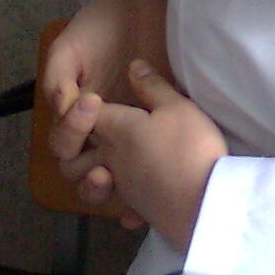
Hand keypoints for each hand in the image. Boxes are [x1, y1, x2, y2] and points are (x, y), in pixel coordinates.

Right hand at [42, 0, 173, 216]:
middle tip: (103, 166)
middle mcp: (100, 131)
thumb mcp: (70, 47)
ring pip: (113, 179)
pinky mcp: (160, 133)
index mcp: (76, 115)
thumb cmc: (100, 26)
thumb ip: (58, 77)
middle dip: (87, 175)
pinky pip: (149, 171)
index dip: (71, 134)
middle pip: (83, 172)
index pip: (64, 145)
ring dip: (108, 188)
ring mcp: (130, 135)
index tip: (92, 102)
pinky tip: (143, 199)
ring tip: (115, 180)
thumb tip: (62, 110)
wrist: (144, 8)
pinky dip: (142, 193)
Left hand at [48, 61, 227, 252]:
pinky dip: (122, 203)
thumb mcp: (177, 106)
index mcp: (114, 129)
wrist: (202, 203)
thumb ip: (152, 86)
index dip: (85, 104)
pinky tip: (134, 201)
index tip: (98, 97)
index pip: (84, 113)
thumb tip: (133, 67)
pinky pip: (118, 205)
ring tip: (111, 167)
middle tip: (97, 132)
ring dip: (91, 177)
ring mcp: (121, 186)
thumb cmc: (188, 147)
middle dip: (75, 143)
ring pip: (86, 184)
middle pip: (71, 153)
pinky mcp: (138, 208)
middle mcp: (108, 159)